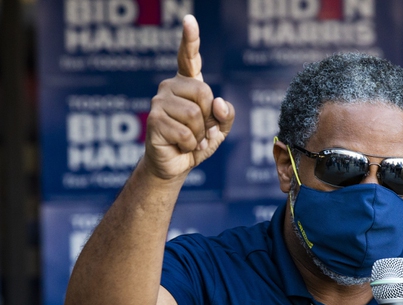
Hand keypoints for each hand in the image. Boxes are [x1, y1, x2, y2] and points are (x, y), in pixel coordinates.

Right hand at [144, 14, 234, 180]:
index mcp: (187, 84)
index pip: (188, 58)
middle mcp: (171, 87)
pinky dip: (191, 145)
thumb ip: (226, 115)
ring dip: (200, 134)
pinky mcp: (154, 119)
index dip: (190, 39)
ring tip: (190, 140)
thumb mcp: (219, 129)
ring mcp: (159, 101)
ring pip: (195, 115)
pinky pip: (186, 133)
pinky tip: (182, 146)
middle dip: (209, 118)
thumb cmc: (196, 142)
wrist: (175, 165)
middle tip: (200, 130)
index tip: (189, 20)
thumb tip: (219, 103)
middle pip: (204, 93)